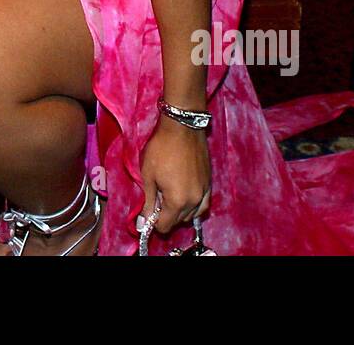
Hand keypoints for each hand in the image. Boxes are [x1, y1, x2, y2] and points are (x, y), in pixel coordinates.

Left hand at [138, 118, 210, 236]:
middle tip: (157, 198)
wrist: (182, 127)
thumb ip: (148, 201)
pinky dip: (194, 205)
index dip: (154, 222)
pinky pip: (203, 204)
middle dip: (167, 215)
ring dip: (180, 211)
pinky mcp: (209, 183)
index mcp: (178, 201)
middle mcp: (194, 201)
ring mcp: (205, 192)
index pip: (165, 225)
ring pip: (192, 214)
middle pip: (179, 221)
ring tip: (169, 194)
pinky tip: (185, 195)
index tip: (148, 211)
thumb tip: (144, 222)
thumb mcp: (148, 175)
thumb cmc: (161, 148)